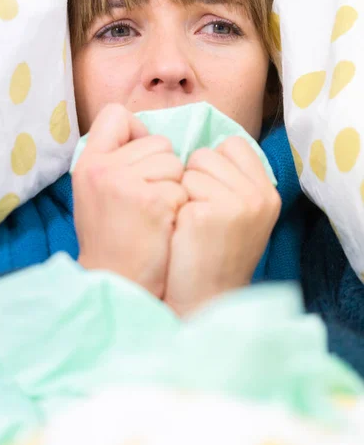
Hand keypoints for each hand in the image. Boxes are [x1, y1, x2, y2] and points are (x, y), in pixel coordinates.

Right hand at [72, 103, 186, 298]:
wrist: (117, 281)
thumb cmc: (112, 237)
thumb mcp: (96, 191)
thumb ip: (115, 160)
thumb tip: (147, 135)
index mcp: (87, 162)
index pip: (115, 114)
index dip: (136, 131)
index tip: (140, 157)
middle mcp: (102, 168)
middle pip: (158, 140)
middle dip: (162, 166)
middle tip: (149, 198)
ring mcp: (126, 183)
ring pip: (174, 162)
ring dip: (174, 186)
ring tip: (157, 212)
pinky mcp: (152, 202)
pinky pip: (182, 187)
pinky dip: (180, 206)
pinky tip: (164, 225)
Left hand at [164, 137, 280, 314]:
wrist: (205, 300)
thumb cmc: (213, 254)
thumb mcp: (240, 213)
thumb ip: (232, 180)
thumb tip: (202, 149)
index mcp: (268, 192)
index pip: (234, 145)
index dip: (213, 163)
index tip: (209, 192)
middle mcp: (258, 195)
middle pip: (208, 152)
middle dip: (196, 176)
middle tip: (199, 211)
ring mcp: (237, 203)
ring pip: (192, 166)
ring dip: (184, 189)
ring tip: (192, 221)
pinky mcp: (209, 213)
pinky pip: (179, 185)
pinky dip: (175, 204)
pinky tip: (183, 229)